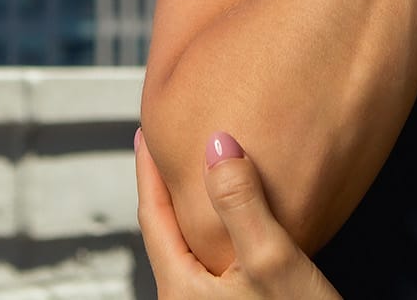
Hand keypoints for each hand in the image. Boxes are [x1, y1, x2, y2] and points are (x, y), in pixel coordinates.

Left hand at [135, 128, 343, 298]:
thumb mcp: (270, 259)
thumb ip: (241, 202)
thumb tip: (216, 146)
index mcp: (182, 291)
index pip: (153, 216)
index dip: (149, 169)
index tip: (146, 132)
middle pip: (166, 232)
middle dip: (166, 186)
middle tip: (168, 147)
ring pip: (190, 247)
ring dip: (193, 208)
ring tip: (201, 175)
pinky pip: (212, 260)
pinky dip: (217, 227)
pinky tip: (237, 220)